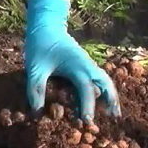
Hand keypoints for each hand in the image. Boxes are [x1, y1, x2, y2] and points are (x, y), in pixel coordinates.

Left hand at [23, 0, 120, 123]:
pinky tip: (100, 100)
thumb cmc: (40, 45)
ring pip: (105, 81)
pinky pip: (99, 78)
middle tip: (112, 119)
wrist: (46, 26)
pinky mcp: (84, 63)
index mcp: (77, 66)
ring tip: (112, 113)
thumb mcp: (34, 68)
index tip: (87, 122)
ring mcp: (88, 63)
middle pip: (106, 84)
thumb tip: (37, 113)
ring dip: (110, 95)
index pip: (87, 89)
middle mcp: (87, 65)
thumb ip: (36, 89)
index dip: (88, 106)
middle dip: (110, 101)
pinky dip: (103, 89)